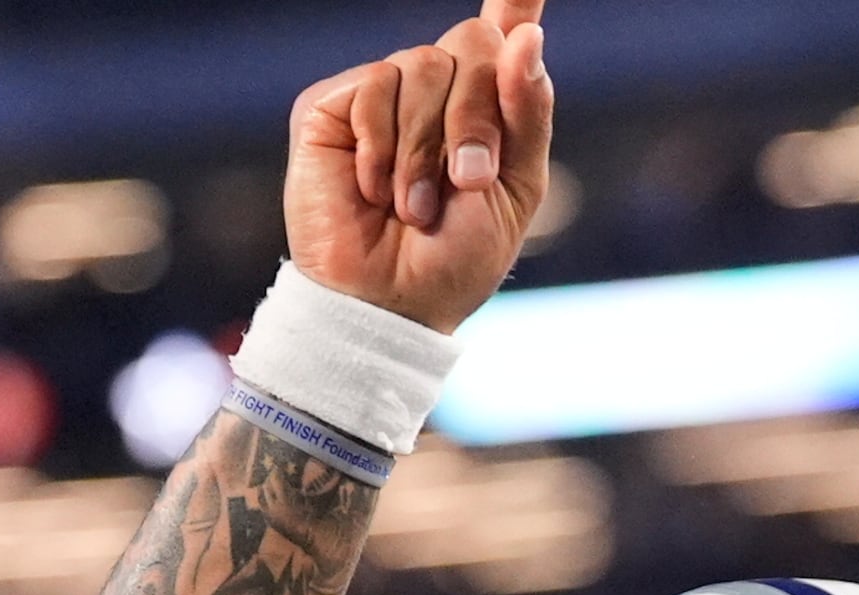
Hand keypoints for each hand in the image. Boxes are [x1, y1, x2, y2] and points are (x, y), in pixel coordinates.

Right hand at [281, 0, 552, 334]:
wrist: (391, 302)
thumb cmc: (455, 258)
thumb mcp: (516, 189)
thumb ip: (526, 112)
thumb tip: (525, 37)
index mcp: (485, 111)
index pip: (503, 38)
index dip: (514, 4)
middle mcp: (434, 92)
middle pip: (473, 45)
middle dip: (478, 118)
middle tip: (466, 181)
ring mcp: (381, 95)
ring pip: (422, 65)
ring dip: (427, 146)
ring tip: (413, 204)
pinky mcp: (331, 107)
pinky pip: (375, 87)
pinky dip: (384, 147)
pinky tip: (374, 189)